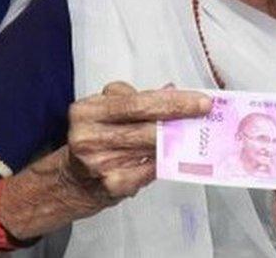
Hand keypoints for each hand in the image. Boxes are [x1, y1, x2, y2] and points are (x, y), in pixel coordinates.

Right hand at [60, 82, 210, 209]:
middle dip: (180, 118)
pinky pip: (150, 169)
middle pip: (147, 125)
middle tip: (204, 114)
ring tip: (193, 132)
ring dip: (176, 140)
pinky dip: (163, 161)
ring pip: (152, 147)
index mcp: (87, 111)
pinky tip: (170, 157)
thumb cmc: (94, 141)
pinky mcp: (112, 184)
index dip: (173, 101)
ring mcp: (100, 162)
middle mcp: (89, 136)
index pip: (138, 102)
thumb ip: (136, 101)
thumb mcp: (105, 112)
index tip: (200, 100)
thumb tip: (172, 91)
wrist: (71, 181)